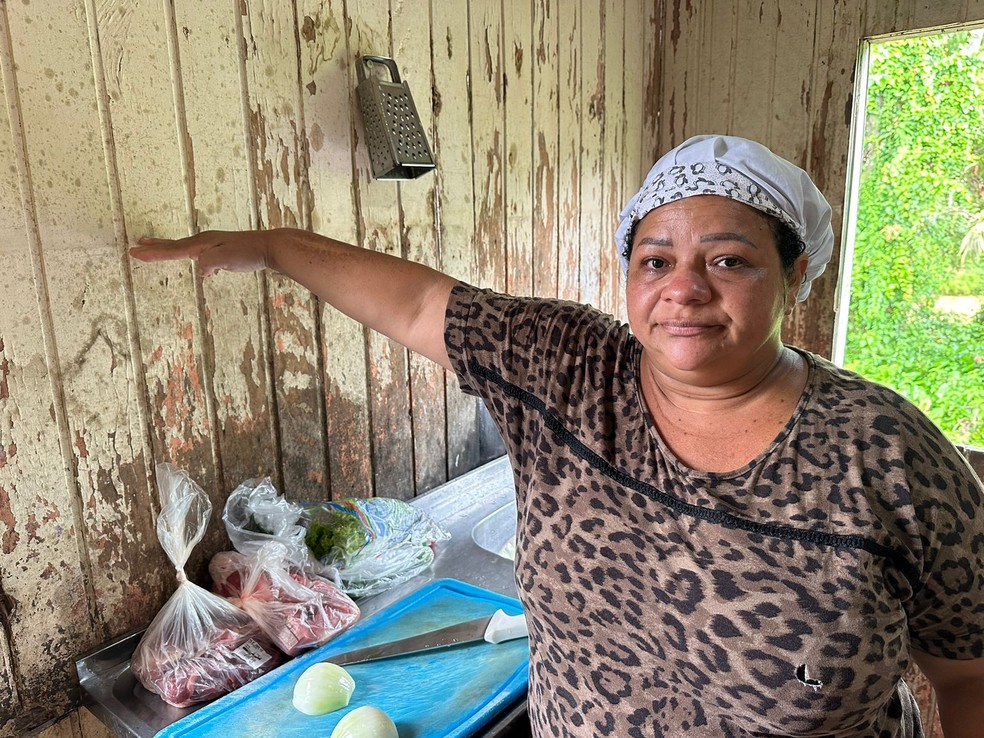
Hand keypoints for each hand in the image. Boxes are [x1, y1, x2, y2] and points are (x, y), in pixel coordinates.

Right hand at [129, 230, 272, 275]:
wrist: (269, 247)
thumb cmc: (249, 253)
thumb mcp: (227, 259)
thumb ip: (210, 263)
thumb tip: (200, 270)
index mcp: (203, 244)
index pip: (173, 251)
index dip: (154, 254)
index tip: (135, 253)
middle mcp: (205, 242)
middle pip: (174, 245)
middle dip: (155, 248)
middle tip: (136, 247)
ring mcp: (213, 245)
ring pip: (185, 248)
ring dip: (168, 248)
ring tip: (154, 246)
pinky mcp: (221, 250)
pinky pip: (198, 253)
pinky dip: (187, 255)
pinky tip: (193, 260)